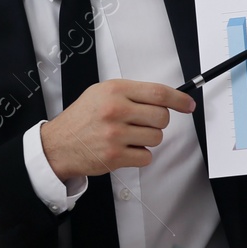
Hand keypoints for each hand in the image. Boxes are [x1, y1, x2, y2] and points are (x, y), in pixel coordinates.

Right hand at [39, 79, 195, 181]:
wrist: (58, 144)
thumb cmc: (82, 118)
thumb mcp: (101, 93)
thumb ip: (131, 93)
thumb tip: (164, 99)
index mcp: (115, 91)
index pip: (158, 92)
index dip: (179, 99)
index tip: (188, 105)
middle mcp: (116, 110)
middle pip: (162, 117)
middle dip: (159, 122)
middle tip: (144, 123)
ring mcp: (116, 134)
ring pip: (156, 137)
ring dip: (148, 139)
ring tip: (128, 136)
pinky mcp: (115, 156)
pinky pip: (146, 156)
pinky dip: (140, 155)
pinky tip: (125, 149)